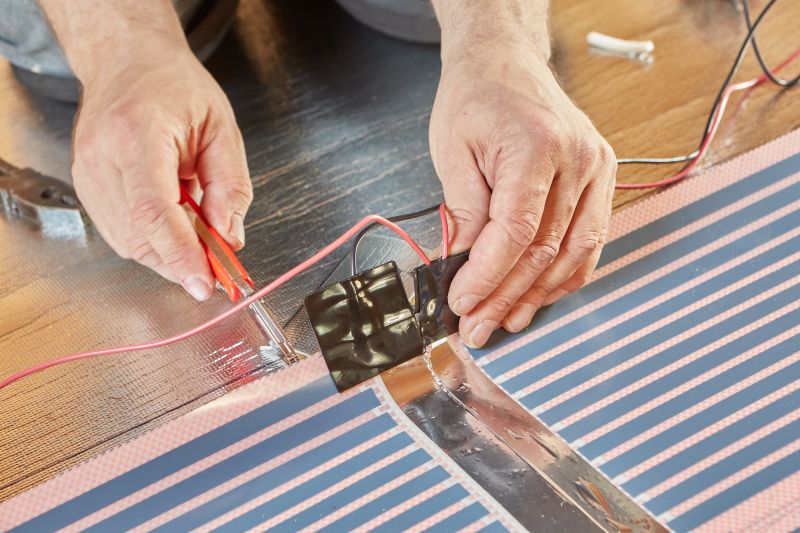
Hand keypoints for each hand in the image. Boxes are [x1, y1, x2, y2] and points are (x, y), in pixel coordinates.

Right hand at [71, 47, 251, 300]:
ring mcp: (87, 174)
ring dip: (170, 253)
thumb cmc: (174, 86)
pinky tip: (175, 224)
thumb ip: (229, 187)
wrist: (128, 62)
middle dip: (183, 260)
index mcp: (138, 134)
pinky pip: (122, 233)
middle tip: (219, 266)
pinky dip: (154, 240)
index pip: (153, 211)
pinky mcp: (87, 187)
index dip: (181, 255)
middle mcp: (102, 157)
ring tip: (199, 232)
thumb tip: (229, 238)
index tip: (205, 283)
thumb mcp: (222, 129)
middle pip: (140, 236)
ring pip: (130, 242)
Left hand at [430, 39, 615, 347]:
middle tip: (477, 327)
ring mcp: (596, 168)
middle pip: (544, 249)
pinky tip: (542, 296)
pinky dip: (567, 274)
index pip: (516, 232)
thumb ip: (464, 211)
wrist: (505, 63)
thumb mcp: (453, 152)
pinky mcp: (602, 177)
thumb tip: (463, 266)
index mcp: (536, 147)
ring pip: (572, 253)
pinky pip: (591, 239)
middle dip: (506, 296)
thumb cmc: (475, 100)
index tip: (461, 303)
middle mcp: (577, 159)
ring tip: (506, 322)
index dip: (488, 276)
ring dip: (537, 295)